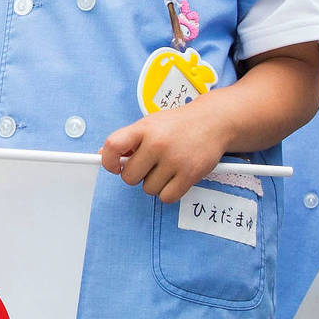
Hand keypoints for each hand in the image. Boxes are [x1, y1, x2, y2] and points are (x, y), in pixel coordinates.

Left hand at [98, 101, 229, 200]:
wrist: (214, 121)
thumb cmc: (179, 124)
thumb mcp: (150, 124)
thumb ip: (128, 140)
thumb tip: (104, 155)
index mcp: (143, 128)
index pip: (113, 146)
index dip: (108, 161)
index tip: (114, 167)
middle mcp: (157, 143)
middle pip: (129, 177)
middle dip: (136, 175)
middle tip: (148, 166)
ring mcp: (174, 159)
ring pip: (148, 189)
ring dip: (154, 183)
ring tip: (166, 168)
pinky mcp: (190, 173)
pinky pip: (166, 197)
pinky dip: (168, 192)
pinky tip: (175, 179)